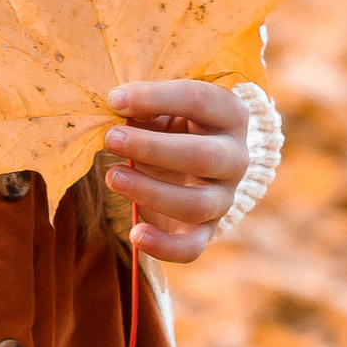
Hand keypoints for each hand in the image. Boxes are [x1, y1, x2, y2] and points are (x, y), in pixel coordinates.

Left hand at [103, 80, 249, 264]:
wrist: (192, 167)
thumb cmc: (172, 127)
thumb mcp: (165, 109)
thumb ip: (146, 107)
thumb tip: (117, 106)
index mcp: (229, 114)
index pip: (200, 100)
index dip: (156, 98)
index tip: (114, 100)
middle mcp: (235, 157)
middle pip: (203, 156)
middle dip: (152, 148)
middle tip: (110, 139)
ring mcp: (224, 197)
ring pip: (196, 204)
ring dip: (150, 192)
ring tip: (112, 177)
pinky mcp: (207, 230)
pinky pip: (193, 248)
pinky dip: (165, 247)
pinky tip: (135, 235)